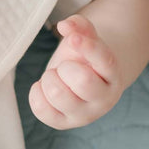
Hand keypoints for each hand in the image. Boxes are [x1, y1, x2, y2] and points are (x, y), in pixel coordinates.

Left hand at [28, 14, 123, 129]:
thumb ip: (78, 26)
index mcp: (112, 75)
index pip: (105, 61)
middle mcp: (103, 100)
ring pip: (57, 94)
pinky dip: (36, 93)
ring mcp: (83, 115)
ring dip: (50, 78)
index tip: (74, 38)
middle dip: (65, 66)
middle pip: (81, 80)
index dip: (88, 48)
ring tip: (57, 77)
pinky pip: (41, 109)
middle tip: (65, 66)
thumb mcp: (83, 37)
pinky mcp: (63, 123)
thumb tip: (65, 25)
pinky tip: (44, 88)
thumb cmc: (82, 56)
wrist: (81, 80)